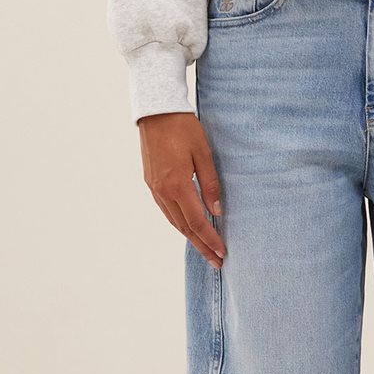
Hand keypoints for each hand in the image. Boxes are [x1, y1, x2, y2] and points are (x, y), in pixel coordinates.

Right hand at [138, 112, 226, 267]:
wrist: (156, 111)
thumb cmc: (183, 128)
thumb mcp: (204, 153)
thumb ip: (210, 184)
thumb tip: (216, 212)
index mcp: (177, 185)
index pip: (197, 222)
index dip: (210, 239)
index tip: (223, 253)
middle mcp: (162, 191)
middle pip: (184, 227)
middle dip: (201, 246)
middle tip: (216, 262)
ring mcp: (154, 188)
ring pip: (174, 221)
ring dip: (190, 237)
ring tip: (205, 249)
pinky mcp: (151, 182)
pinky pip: (166, 210)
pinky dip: (179, 222)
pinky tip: (189, 227)